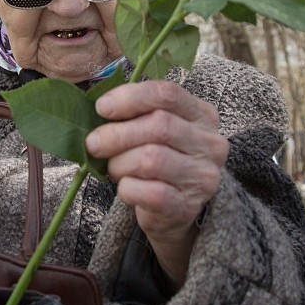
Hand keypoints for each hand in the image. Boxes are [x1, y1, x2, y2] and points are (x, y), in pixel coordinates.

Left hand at [84, 80, 228, 286]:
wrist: (172, 209)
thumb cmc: (156, 159)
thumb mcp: (150, 129)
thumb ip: (132, 114)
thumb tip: (101, 107)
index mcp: (201, 115)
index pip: (167, 94)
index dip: (130, 97)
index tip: (102, 107)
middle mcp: (210, 143)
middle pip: (159, 125)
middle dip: (117, 134)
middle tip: (94, 143)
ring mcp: (202, 176)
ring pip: (152, 159)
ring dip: (120, 163)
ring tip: (113, 168)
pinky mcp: (187, 204)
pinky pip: (149, 192)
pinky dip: (127, 188)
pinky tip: (126, 187)